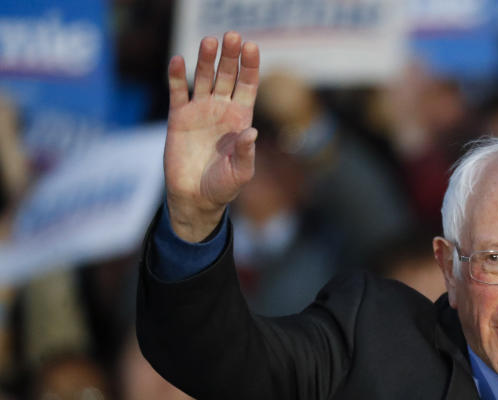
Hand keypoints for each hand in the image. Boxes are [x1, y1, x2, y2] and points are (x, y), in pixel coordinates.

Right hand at [164, 32, 259, 241]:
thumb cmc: (223, 187)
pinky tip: (178, 60)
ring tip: (209, 41)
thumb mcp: (240, 173)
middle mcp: (221, 110)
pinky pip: (178, 91)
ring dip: (206, 59)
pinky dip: (177, 76)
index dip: (250, 66)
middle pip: (227, 76)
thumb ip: (245, 153)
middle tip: (232, 36)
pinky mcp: (179, 117)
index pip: (247, 86)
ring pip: (204, 77)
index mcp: (241, 119)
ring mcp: (200, 111)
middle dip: (230, 56)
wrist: (195, 198)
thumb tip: (251, 132)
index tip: (251, 47)